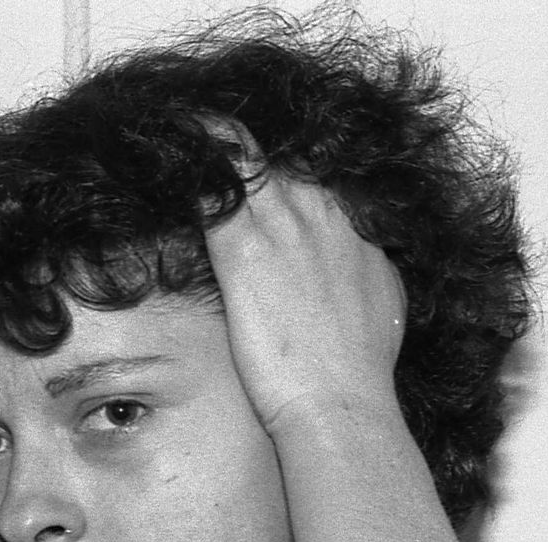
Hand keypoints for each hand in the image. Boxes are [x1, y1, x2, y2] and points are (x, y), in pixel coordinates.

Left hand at [200, 132, 407, 441]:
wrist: (342, 403)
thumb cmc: (362, 369)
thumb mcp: (384, 305)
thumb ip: (365, 271)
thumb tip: (363, 267)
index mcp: (353, 227)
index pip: (312, 176)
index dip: (280, 174)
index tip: (256, 177)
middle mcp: (322, 212)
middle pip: (278, 157)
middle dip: (242, 152)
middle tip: (206, 148)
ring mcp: (283, 224)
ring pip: (240, 154)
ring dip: (209, 143)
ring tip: (174, 132)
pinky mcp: (243, 246)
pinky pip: (209, 181)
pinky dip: (188, 159)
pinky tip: (163, 146)